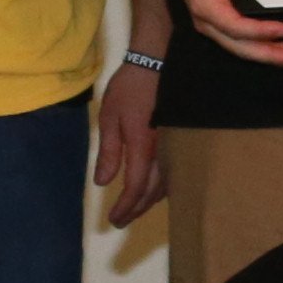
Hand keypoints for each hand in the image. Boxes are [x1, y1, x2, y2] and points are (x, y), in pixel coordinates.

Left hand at [94, 63, 167, 223]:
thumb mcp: (110, 118)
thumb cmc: (130, 87)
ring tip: (135, 208)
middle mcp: (162, 152)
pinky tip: (154, 188)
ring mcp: (174, 146)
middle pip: (152, 192)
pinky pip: (174, 172)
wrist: (158, 62)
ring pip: (167, 185)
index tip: (113, 219)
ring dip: (150, 201)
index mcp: (143, 148)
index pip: (135, 187)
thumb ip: (108, 152)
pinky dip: (162, 187)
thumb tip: (103, 182)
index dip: (125, 206)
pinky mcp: (179, 140)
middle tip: (121, 221)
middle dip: (136, 209)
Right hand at [171, 0, 282, 67]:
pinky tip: (280, 47)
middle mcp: (207, 19)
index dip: (259, 32)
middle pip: (240, 45)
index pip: (234, 26)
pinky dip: (262, 45)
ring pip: (242, 46)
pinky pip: (242, 39)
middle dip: (269, 54)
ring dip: (268, 54)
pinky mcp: (222, 19)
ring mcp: (214, 21)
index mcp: (204, 3)